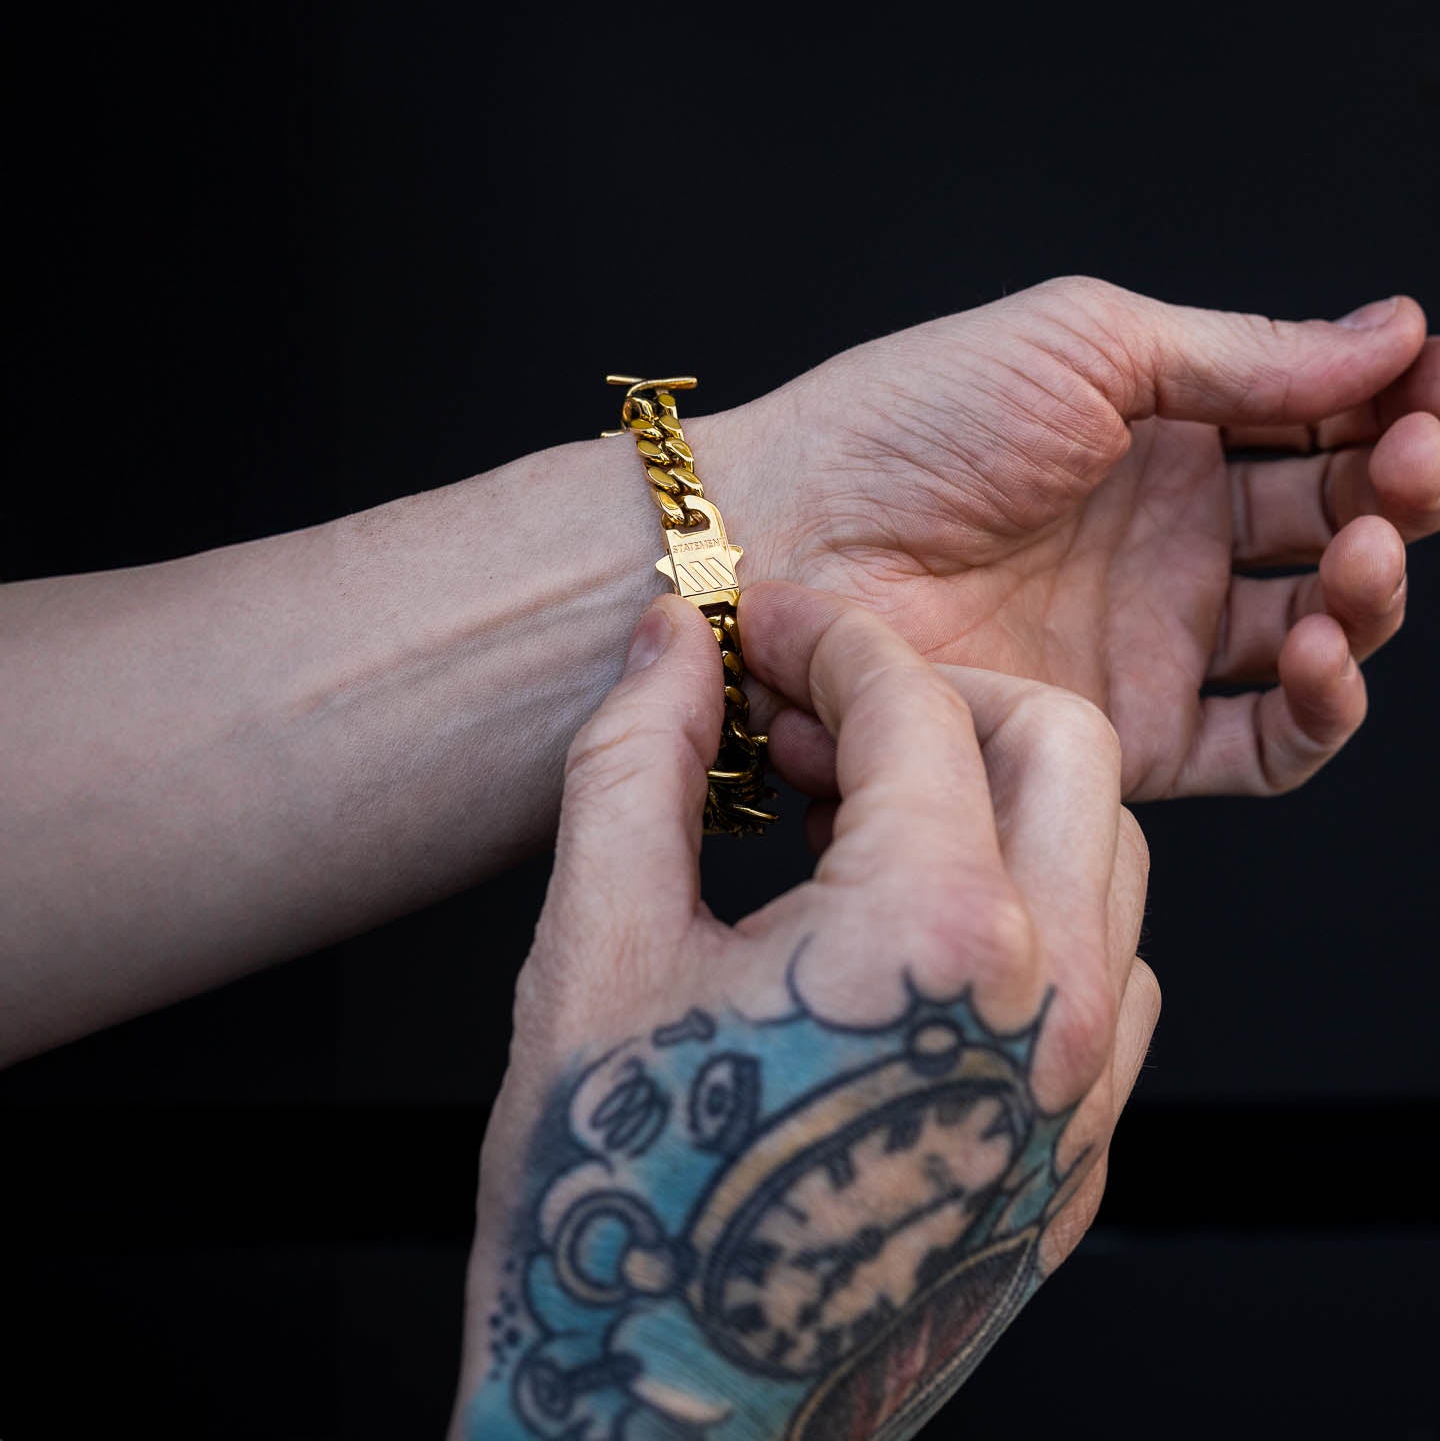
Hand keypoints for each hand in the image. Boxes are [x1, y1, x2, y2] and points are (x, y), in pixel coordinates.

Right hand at [453, 587, 1156, 1439]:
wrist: (656, 1437)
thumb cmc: (612, 1210)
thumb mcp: (595, 949)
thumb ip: (637, 761)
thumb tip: (671, 638)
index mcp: (934, 938)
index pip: (914, 704)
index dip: (823, 638)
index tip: (760, 632)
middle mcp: (1046, 1011)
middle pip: (1062, 744)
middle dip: (941, 693)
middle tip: (825, 716)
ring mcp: (1079, 1101)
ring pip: (1107, 857)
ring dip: (993, 797)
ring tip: (855, 819)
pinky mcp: (1076, 1166)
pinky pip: (1110, 981)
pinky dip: (1035, 910)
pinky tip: (915, 932)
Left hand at [703, 277, 1437, 796]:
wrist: (787, 540)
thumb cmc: (905, 423)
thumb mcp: (1086, 345)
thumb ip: (1245, 356)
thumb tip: (1394, 334)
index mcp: (1161, 429)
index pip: (1317, 423)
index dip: (1388, 409)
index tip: (1430, 387)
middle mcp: (1167, 537)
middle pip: (1333, 524)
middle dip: (1400, 492)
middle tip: (1413, 468)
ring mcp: (1150, 637)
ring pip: (1317, 633)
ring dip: (1371, 594)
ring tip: (1365, 550)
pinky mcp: (1125, 731)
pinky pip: (1263, 745)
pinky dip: (1318, 707)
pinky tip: (1318, 649)